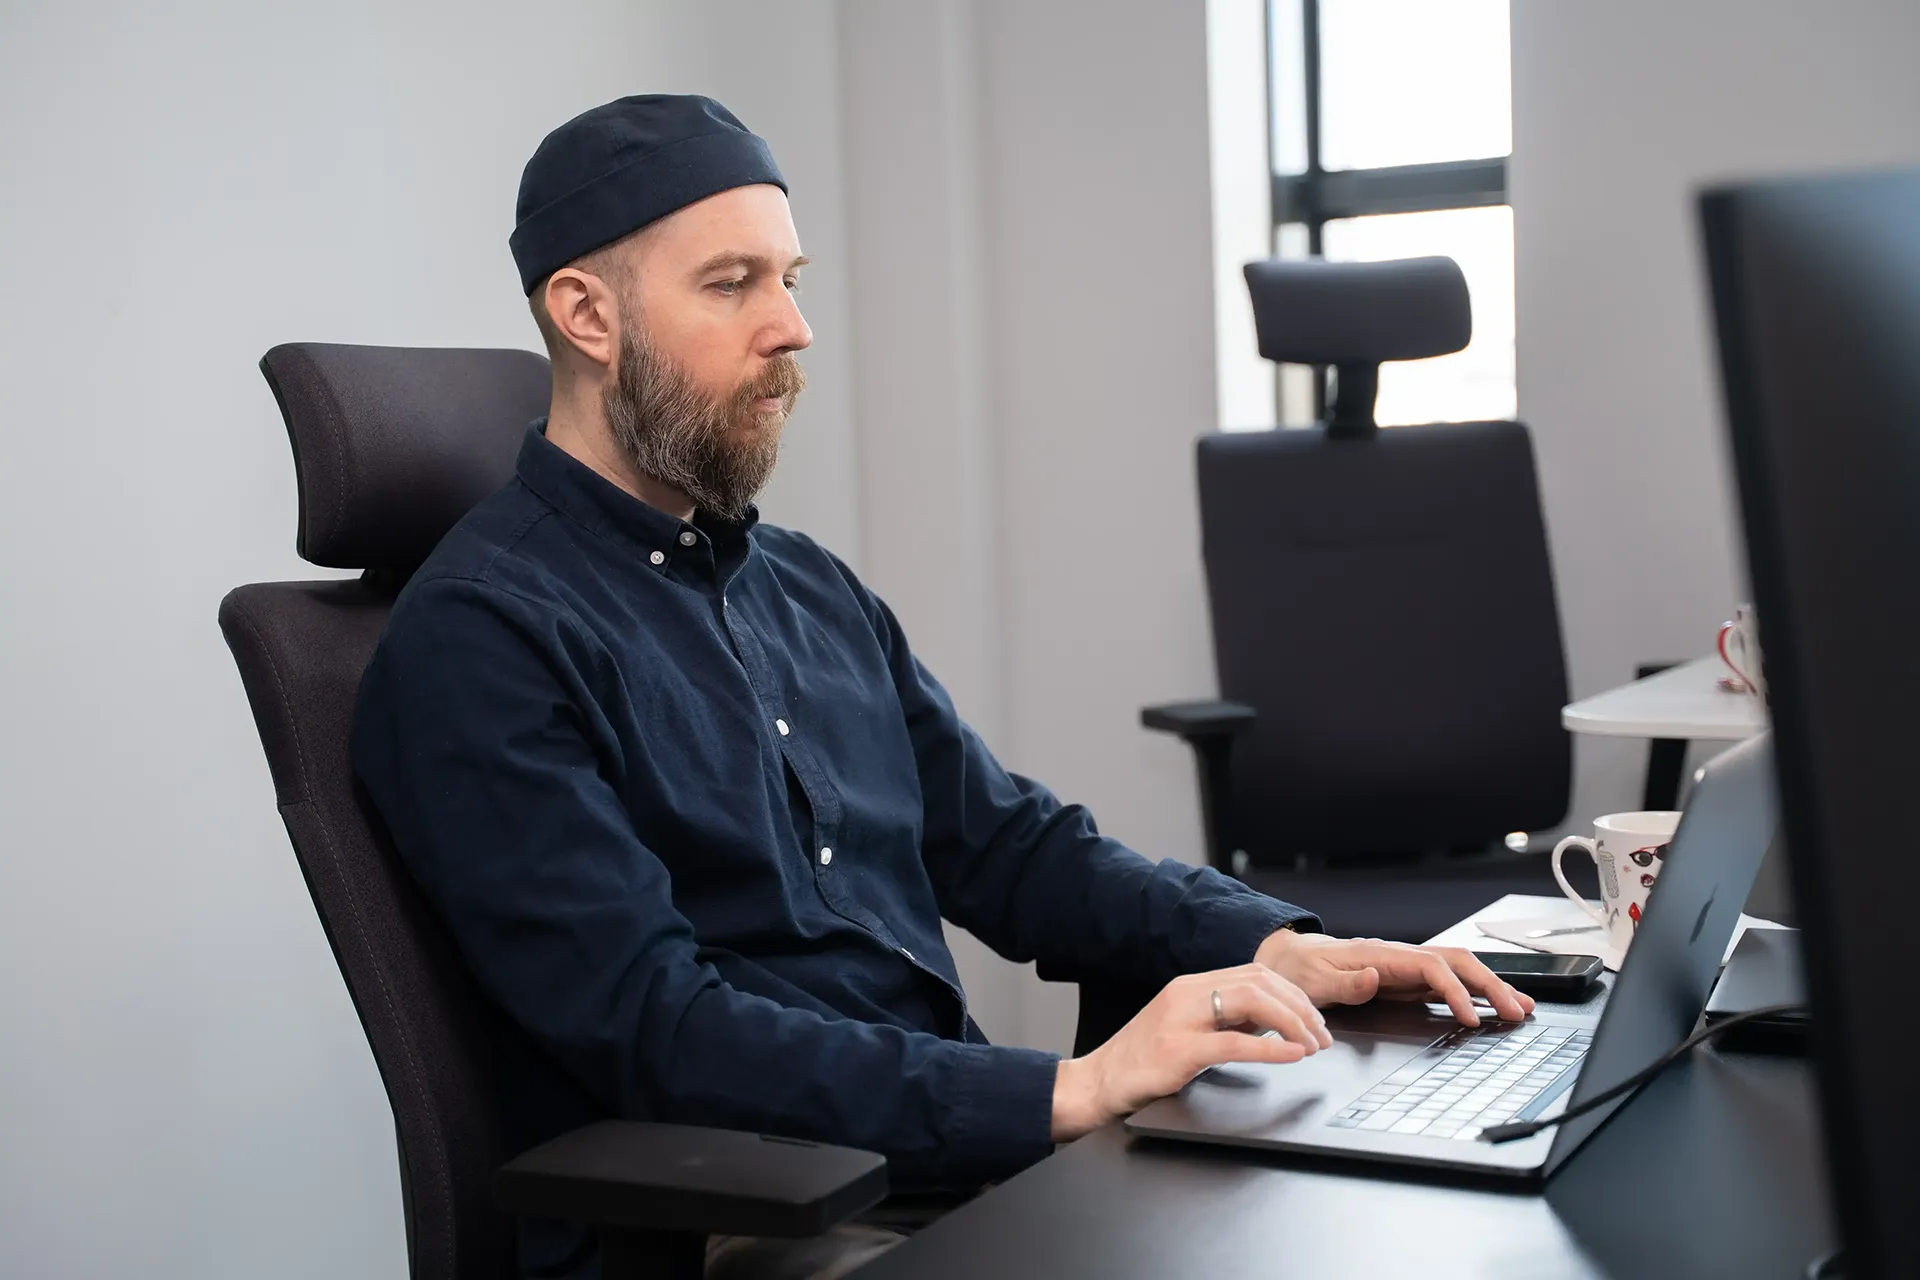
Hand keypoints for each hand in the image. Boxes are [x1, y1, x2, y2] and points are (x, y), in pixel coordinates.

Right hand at [1050, 964, 1331, 1140]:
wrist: (1097, 1082)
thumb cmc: (1140, 1061)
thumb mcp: (1185, 1029)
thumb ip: (1222, 1019)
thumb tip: (1270, 1022)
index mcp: (1190, 985)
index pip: (1255, 973)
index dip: (1293, 994)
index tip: (1314, 1019)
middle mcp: (1186, 993)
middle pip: (1259, 982)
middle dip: (1301, 1007)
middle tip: (1322, 1035)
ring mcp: (1181, 1019)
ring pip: (1251, 1002)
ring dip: (1292, 1023)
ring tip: (1312, 1045)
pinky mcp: (1178, 1049)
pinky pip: (1234, 1042)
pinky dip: (1270, 1048)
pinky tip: (1290, 1055)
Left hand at [1252, 929, 1534, 1025]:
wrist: (1289, 958)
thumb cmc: (1299, 969)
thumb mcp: (1313, 980)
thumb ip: (1344, 983)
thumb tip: (1373, 978)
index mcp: (1381, 954)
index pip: (1432, 968)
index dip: (1455, 991)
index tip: (1471, 1017)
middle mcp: (1399, 956)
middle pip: (1457, 963)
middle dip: (1491, 985)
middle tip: (1518, 1011)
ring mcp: (1406, 967)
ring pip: (1459, 970)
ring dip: (1491, 986)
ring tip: (1521, 1007)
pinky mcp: (1406, 979)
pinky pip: (1447, 983)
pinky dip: (1474, 994)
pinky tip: (1492, 1006)